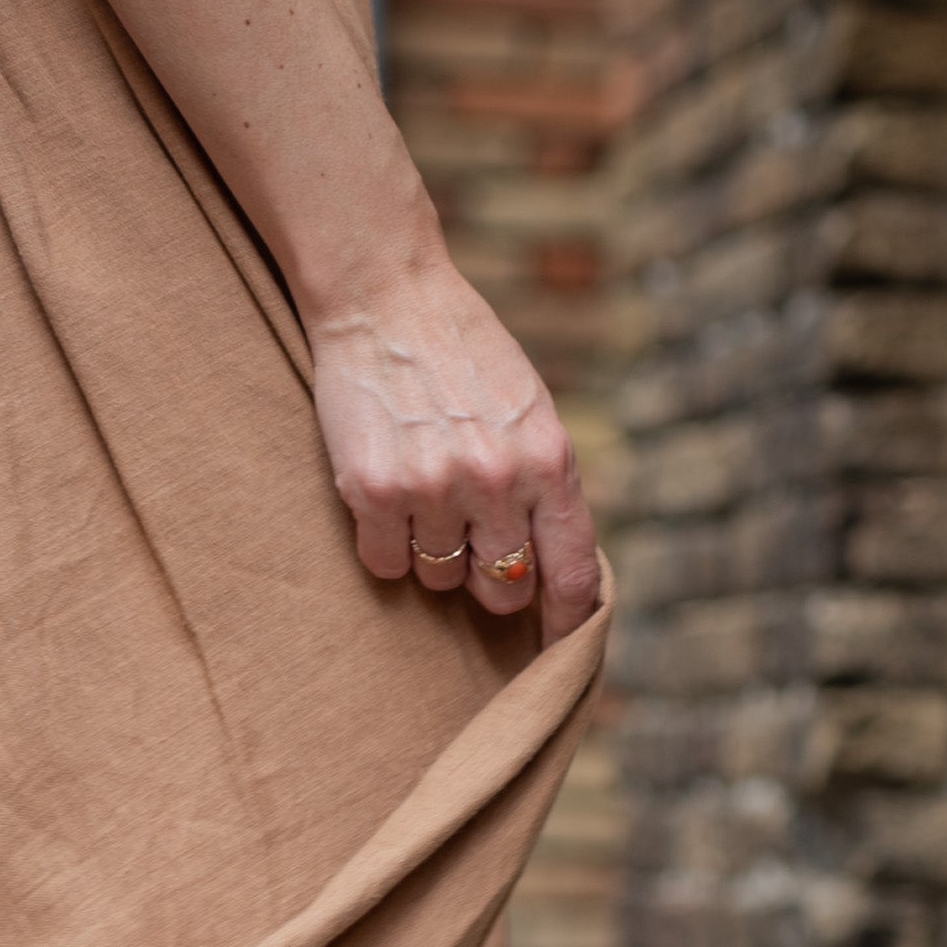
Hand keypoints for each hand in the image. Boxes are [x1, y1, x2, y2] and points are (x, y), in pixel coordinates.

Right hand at [307, 233, 601, 633]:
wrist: (384, 297)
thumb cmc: (461, 352)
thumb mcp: (529, 408)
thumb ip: (544, 481)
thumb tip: (554, 566)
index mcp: (548, 459)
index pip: (572, 573)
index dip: (569, 623)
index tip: (562, 649)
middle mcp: (497, 480)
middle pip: (503, 588)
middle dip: (487, 576)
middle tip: (467, 535)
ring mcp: (435, 488)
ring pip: (438, 578)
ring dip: (430, 551)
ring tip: (421, 488)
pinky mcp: (375, 490)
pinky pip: (384, 564)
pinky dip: (383, 543)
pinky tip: (384, 494)